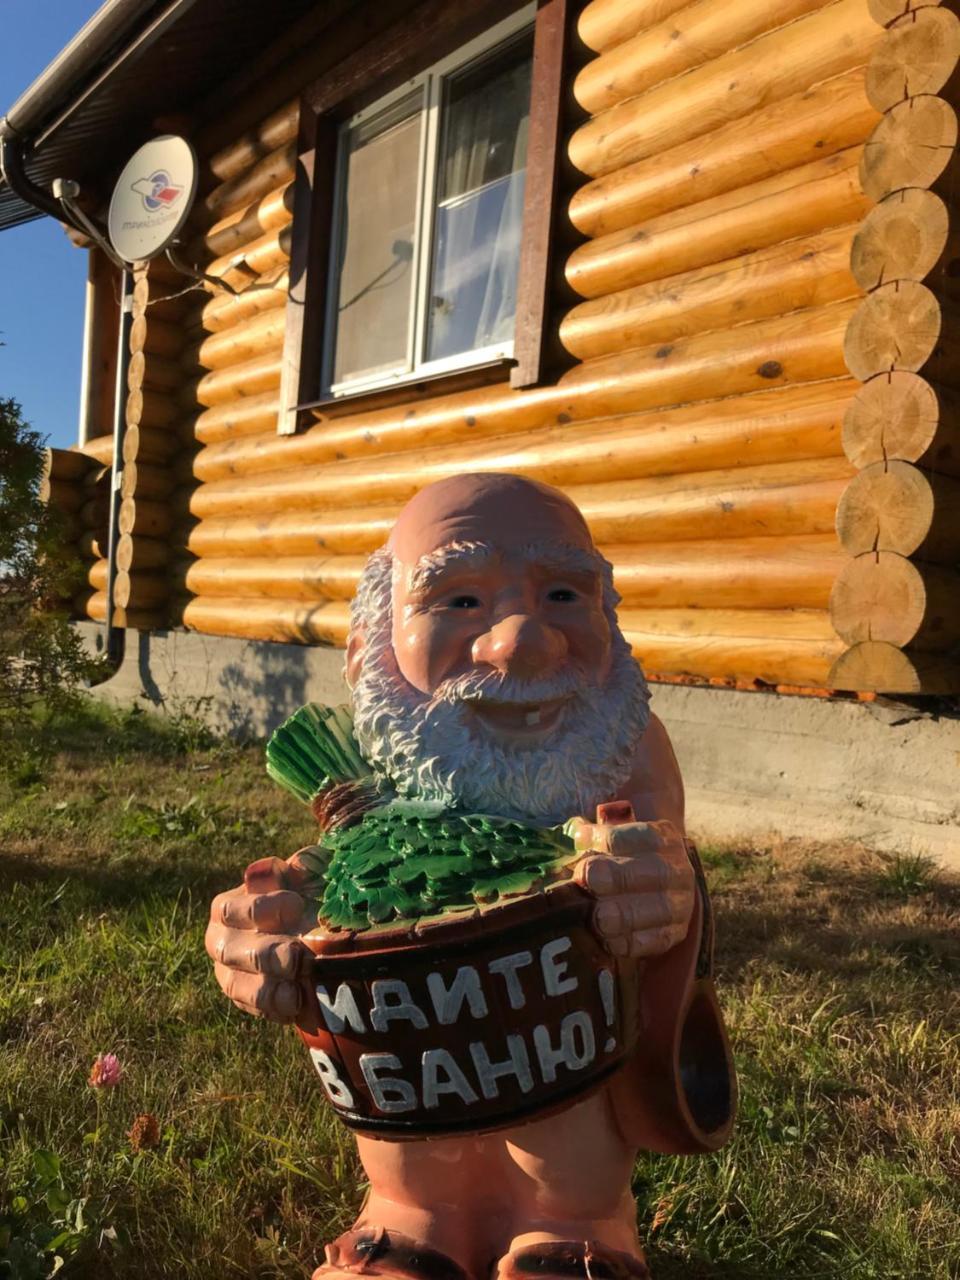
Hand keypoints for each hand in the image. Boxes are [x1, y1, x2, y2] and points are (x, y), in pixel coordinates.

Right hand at [204, 852, 318, 1021]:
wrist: (319, 937)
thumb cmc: (307, 896)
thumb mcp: (310, 875)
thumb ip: (307, 863)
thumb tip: (298, 866)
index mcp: (229, 907)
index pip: (232, 909)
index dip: (261, 908)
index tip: (295, 905)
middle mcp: (221, 941)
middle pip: (231, 951)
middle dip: (265, 953)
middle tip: (296, 955)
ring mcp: (230, 974)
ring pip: (237, 984)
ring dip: (267, 986)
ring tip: (297, 983)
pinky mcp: (246, 1001)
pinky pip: (253, 1008)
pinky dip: (273, 1006)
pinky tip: (296, 1002)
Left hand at [570, 817, 694, 959]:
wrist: (647, 892)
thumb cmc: (620, 860)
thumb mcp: (612, 840)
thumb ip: (596, 836)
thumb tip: (576, 832)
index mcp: (665, 839)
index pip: (645, 835)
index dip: (611, 838)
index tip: (581, 840)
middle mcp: (678, 871)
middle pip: (657, 871)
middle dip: (618, 876)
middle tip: (587, 880)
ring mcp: (681, 904)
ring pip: (662, 909)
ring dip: (625, 915)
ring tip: (596, 918)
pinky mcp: (674, 934)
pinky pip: (658, 940)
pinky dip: (632, 942)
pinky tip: (608, 940)